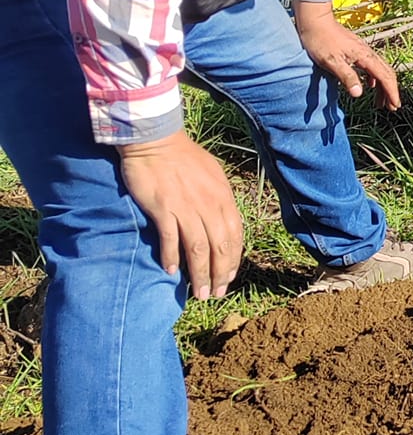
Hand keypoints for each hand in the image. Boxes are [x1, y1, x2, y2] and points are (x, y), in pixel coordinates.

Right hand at [118, 133, 244, 299]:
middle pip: (219, 248)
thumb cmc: (183, 156)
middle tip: (215, 294)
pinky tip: (171, 272)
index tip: (229, 277)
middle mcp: (209, 204)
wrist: (155, 140)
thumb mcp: (212, 174)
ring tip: (198, 293)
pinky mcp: (164, 208)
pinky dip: (172, 258)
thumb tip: (222, 223)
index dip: (233, 260)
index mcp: (224, 197)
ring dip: (199, 274)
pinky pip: (171, 239)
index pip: (235, 236)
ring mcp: (186, 207)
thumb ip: (218, 199)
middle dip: (219, 275)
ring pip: (198, 249)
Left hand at [293, 1, 400, 110]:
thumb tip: (359, 93)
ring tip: (381, 102)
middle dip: (391, 91)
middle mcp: (368, 53)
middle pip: (386, 73)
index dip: (391, 92)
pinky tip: (370, 85)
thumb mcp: (332, 61)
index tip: (395, 106)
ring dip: (383, 86)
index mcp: (364, 56)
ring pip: (380, 70)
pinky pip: (372, 66)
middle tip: (391, 108)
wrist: (314, 20)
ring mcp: (363, 51)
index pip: (384, 77)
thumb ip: (347, 76)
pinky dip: (375, 79)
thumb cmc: (320, 40)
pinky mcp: (357, 50)